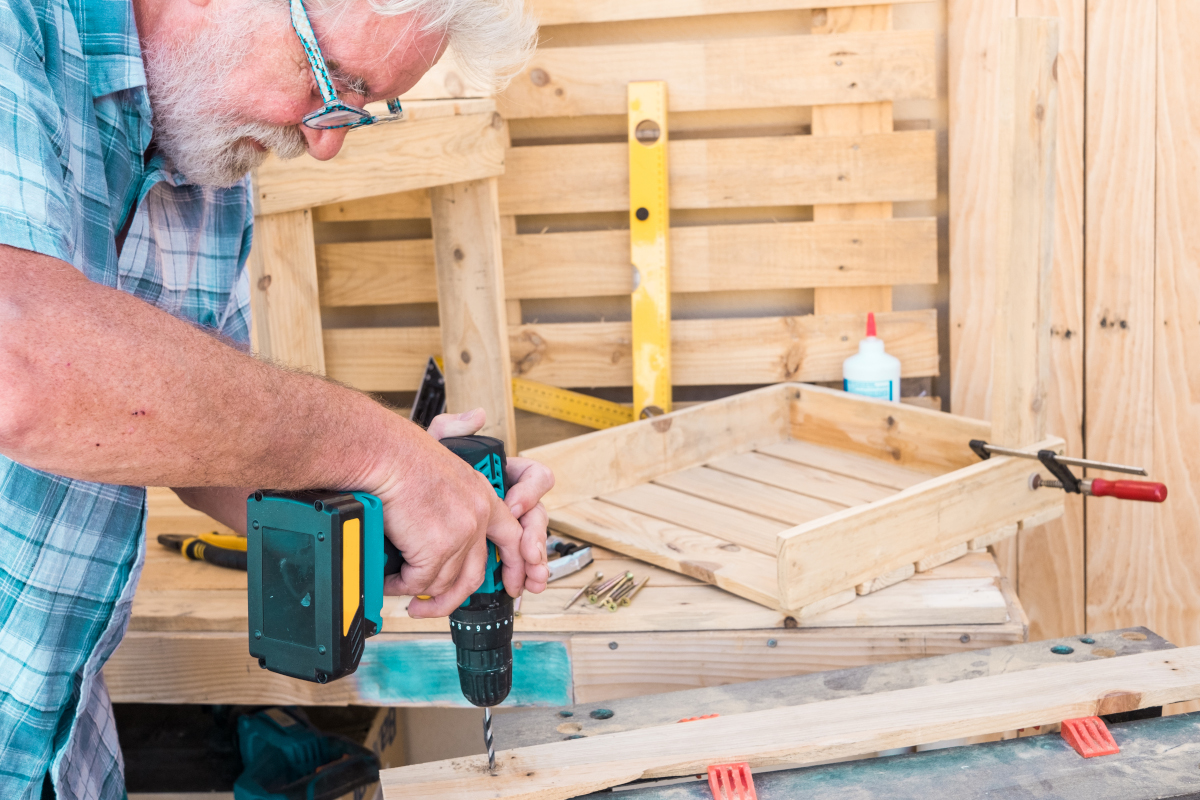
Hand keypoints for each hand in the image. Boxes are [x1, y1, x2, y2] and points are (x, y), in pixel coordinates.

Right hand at [375, 411, 517, 616]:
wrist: (381, 453)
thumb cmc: (400, 449)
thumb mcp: (443, 440)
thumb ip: (461, 431)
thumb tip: (477, 416)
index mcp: (482, 495)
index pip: (512, 538)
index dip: (513, 566)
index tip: (511, 585)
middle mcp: (477, 516)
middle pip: (476, 573)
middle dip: (452, 598)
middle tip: (431, 606)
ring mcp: (461, 533)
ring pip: (444, 581)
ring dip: (420, 591)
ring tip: (401, 590)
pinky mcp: (437, 547)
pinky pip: (420, 580)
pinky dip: (402, 585)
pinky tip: (390, 579)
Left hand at [423, 409, 553, 598]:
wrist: (399, 490)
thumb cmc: (419, 471)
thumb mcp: (435, 447)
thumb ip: (454, 427)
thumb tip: (476, 417)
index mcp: (504, 476)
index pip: (535, 477)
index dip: (529, 493)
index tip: (513, 507)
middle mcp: (510, 502)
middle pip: (537, 519)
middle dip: (536, 539)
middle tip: (529, 554)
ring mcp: (503, 528)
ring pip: (530, 545)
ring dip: (535, 563)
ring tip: (532, 578)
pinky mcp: (493, 550)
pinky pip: (515, 564)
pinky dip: (520, 577)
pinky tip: (520, 588)